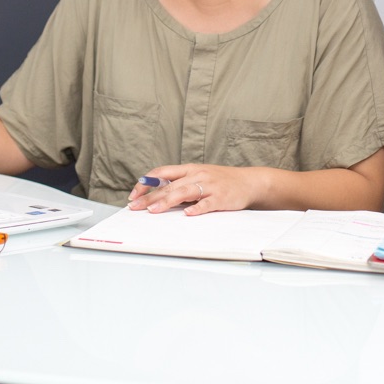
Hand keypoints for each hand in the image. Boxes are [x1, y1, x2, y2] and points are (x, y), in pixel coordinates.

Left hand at [127, 164, 262, 215]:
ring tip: (153, 211)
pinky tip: (188, 214)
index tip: (134, 195)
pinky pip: (207, 203)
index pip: (162, 173)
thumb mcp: (199, 176)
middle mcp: (197, 175)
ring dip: (167, 201)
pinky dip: (197, 209)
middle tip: (135, 207)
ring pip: (184, 192)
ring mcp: (209, 186)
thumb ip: (180, 184)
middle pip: (169, 185)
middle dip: (150, 197)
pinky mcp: (221, 197)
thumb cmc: (221, 181)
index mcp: (190, 169)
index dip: (146, 183)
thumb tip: (157, 195)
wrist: (249, 181)